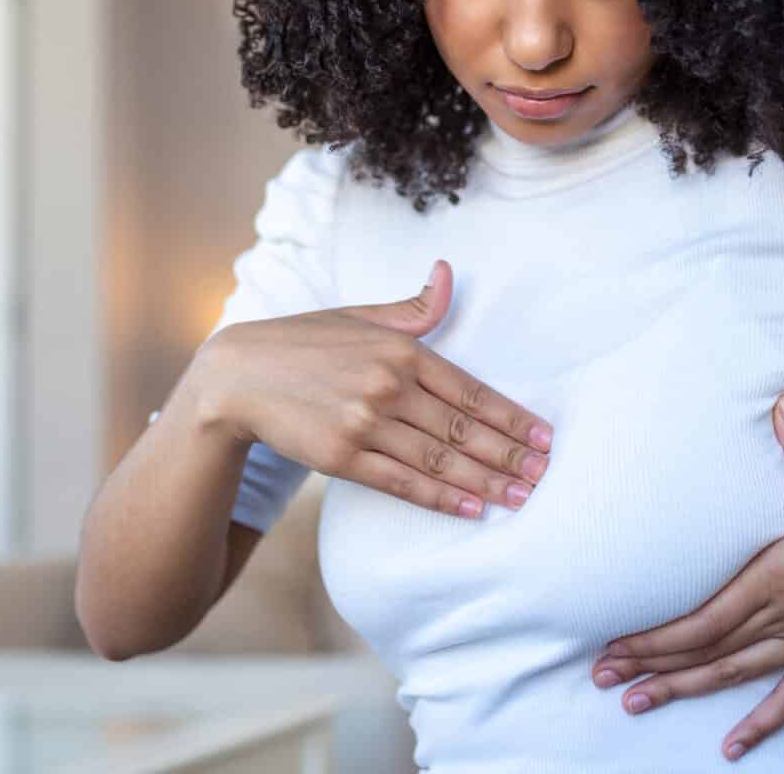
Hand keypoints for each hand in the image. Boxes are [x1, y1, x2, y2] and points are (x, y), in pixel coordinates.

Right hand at [191, 259, 553, 518]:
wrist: (237, 376)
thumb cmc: (304, 343)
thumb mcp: (360, 316)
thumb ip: (413, 308)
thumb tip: (449, 274)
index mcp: (402, 350)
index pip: (472, 391)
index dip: (513, 418)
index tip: (545, 438)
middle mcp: (389, 386)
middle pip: (463, 430)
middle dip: (510, 455)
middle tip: (545, 475)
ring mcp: (365, 424)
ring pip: (440, 460)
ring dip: (486, 481)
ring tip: (521, 497)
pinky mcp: (341, 457)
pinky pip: (403, 483)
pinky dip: (442, 498)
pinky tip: (473, 508)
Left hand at [588, 392, 783, 761]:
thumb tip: (783, 404)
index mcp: (771, 580)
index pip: (697, 618)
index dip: (652, 636)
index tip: (612, 643)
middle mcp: (776, 620)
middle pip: (701, 649)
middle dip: (649, 663)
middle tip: (602, 677)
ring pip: (729, 674)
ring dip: (681, 689)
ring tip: (637, 704)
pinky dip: (757, 724)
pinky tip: (731, 748)